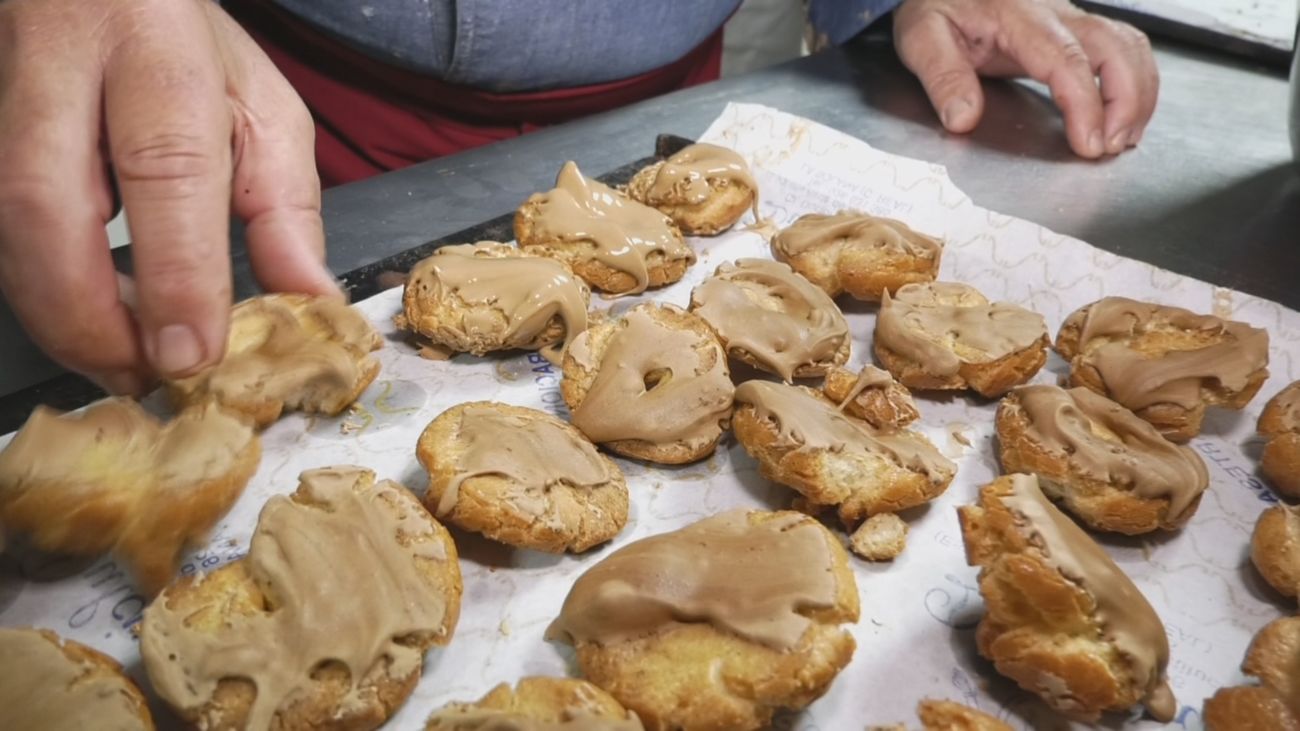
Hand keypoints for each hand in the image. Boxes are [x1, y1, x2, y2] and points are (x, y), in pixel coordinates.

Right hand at [0, 0, 336, 393]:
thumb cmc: (188, 50)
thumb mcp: (263, 111)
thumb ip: (286, 208)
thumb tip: (310, 302)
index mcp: (158, 51)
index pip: (166, 167)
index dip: (176, 271)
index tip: (193, 351)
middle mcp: (64, 67)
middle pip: (46, 201)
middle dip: (89, 316)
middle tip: (143, 375)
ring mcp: (5, 98)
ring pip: (7, 222)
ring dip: (62, 317)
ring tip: (123, 365)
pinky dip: (44, 293)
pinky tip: (89, 327)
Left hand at [893, 0, 1157, 158]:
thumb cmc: (936, 7)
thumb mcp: (922, 39)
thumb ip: (943, 78)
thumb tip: (963, 119)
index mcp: (1018, 17)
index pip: (1065, 59)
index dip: (1085, 103)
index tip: (1089, 143)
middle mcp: (1054, 13)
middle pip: (1114, 46)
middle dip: (1127, 99)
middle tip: (1112, 147)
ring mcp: (1070, 19)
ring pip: (1127, 44)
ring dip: (1137, 92)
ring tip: (1122, 139)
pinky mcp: (1074, 30)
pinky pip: (1121, 47)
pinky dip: (1135, 82)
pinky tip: (1124, 116)